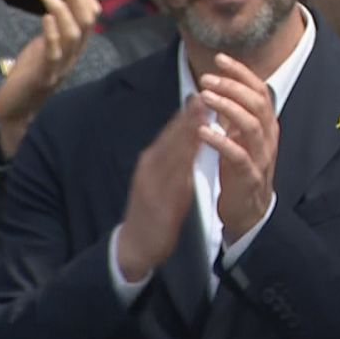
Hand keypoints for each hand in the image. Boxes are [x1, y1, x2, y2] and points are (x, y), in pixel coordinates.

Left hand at [0, 0, 103, 157]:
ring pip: (74, 34)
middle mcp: (75, 53)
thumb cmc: (29, 75)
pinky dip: (52, 33)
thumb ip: (54, 27)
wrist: (17, 110)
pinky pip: (54, 53)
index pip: (91, 12)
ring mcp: (62, 65)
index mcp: (77, 45)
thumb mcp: (45, 44)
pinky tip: (45, 16)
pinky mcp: (44, 76)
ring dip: (62, 9)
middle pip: (87, 19)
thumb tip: (57, 2)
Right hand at [117, 97, 206, 281]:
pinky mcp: (157, 201)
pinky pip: (171, 178)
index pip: (171, 132)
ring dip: (185, 133)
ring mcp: (151, 183)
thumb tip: (192, 135)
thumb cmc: (155, 211)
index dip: (187, 112)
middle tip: (204, 93)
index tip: (203, 92)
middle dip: (187, 116)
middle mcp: (150, 167)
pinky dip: (182, 163)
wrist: (135, 246)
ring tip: (201, 115)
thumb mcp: (165, 179)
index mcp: (153, 160)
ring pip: (170, 153)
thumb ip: (177, 158)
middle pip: (170, 137)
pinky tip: (193, 153)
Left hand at [195, 54, 279, 241]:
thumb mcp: (242, 137)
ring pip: (251, 125)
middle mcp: (268, 137)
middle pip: (257, 103)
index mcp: (266, 124)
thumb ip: (237, 113)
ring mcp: (261, 156)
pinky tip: (204, 131)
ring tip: (206, 97)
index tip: (220, 59)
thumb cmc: (241, 171)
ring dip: (228, 108)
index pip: (259, 90)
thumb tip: (224, 84)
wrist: (249, 211)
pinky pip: (239, 155)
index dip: (241, 73)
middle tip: (208, 78)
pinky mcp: (249, 176)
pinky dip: (222, 141)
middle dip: (233, 87)